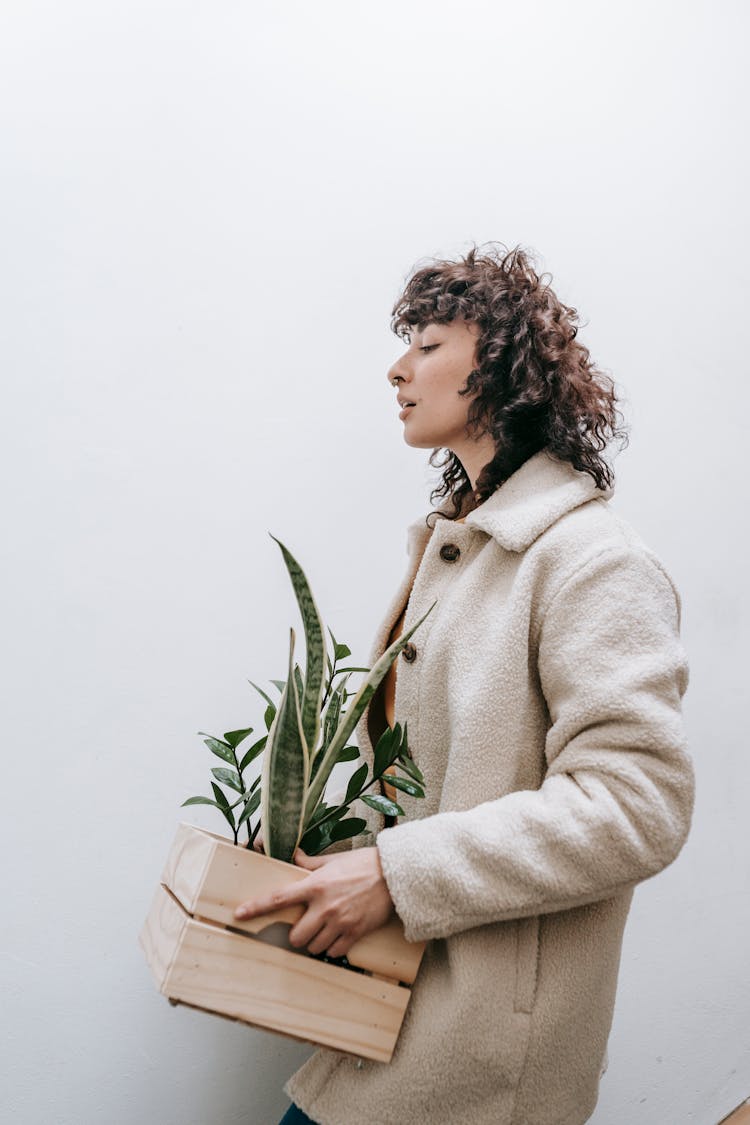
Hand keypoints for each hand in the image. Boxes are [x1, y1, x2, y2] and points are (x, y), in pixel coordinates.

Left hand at [234, 846, 393, 958]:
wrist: (395, 875)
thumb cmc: (364, 864)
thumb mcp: (334, 860)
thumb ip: (310, 864)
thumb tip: (293, 856)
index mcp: (316, 885)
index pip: (278, 898)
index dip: (256, 907)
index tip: (239, 914)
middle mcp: (324, 906)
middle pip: (296, 935)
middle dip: (298, 934)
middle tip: (306, 925)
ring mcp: (340, 922)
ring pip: (314, 946)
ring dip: (315, 942)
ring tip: (325, 929)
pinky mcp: (355, 933)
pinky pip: (335, 951)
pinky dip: (334, 947)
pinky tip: (339, 935)